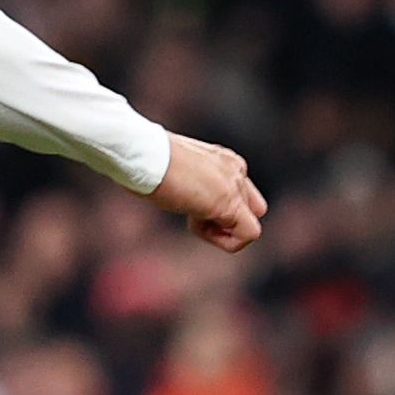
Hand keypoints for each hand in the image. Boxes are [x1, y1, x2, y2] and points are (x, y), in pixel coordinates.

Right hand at [150, 133, 266, 252]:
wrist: (142, 153)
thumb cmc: (142, 159)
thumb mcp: (170, 168)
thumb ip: (186, 180)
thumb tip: (176, 193)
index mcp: (222, 159)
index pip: (238, 191)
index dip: (215, 207)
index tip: (187, 201)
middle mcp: (235, 169)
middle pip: (252, 208)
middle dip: (225, 220)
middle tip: (193, 215)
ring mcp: (235, 185)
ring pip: (250, 222)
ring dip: (220, 230)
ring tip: (189, 216)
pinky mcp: (229, 203)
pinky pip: (248, 234)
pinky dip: (225, 241)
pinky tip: (196, 223)